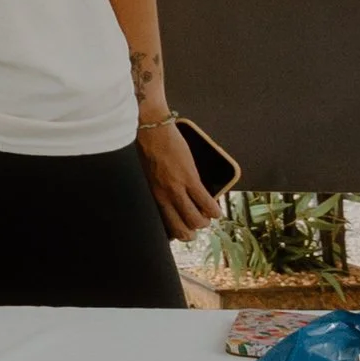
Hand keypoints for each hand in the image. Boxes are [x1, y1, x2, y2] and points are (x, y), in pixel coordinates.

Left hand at [136, 118, 218, 243]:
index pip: (162, 225)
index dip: (174, 232)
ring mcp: (177, 188)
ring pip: (196, 220)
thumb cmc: (144, 147)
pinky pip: (207, 203)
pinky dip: (214, 210)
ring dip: (205, 221)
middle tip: (196, 225)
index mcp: (150, 195)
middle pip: (181, 229)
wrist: (150, 128)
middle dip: (191, 232)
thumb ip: (154, 189)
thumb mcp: (144, 175)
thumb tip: (165, 200)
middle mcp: (163, 196)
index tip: (180, 230)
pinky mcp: (190, 178)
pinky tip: (215, 209)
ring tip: (207, 216)